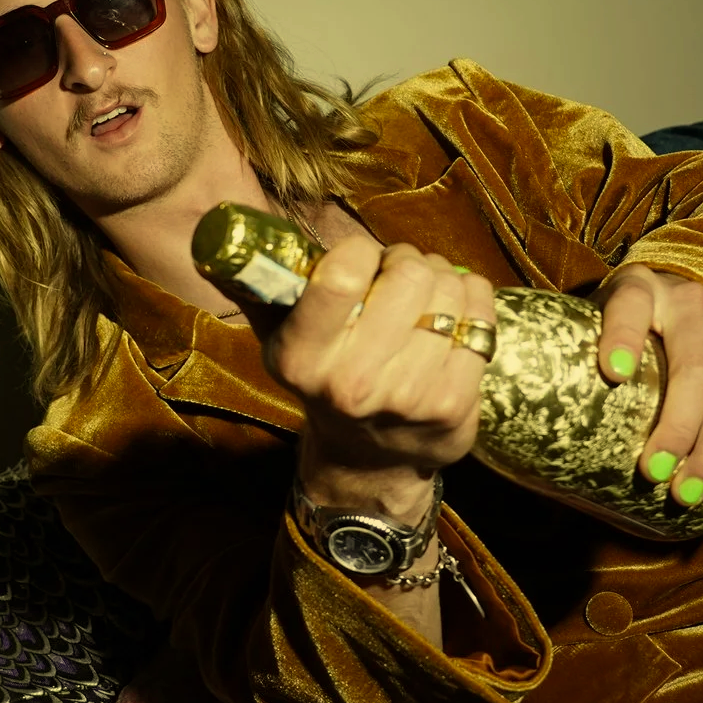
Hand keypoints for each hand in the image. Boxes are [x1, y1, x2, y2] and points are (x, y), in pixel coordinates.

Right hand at [266, 239, 495, 516]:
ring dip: (442, 280)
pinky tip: (455, 315)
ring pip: (450, 291)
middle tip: (398, 277)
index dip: (360, 252)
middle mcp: (353, 383)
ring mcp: (409, 397)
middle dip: (407, 262)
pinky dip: (473, 301)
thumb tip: (221, 240)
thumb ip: (260, 289)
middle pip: (409, 276)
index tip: (360, 261)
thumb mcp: (280, 341)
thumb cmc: (324, 380)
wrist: (367, 462)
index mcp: (302, 359)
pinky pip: (482, 317)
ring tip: (425, 298)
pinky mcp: (454, 404)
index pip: (341, 276)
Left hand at [596, 265, 702, 503]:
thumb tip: (527, 427)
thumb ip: (574, 356)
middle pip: (694, 369)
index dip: (621, 337)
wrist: (672, 296)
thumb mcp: (590, 325)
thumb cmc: (617, 328)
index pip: (629, 306)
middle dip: (677, 426)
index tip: (612, 373)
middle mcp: (691, 300)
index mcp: (639, 287)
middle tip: (654, 472)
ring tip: (688, 493)